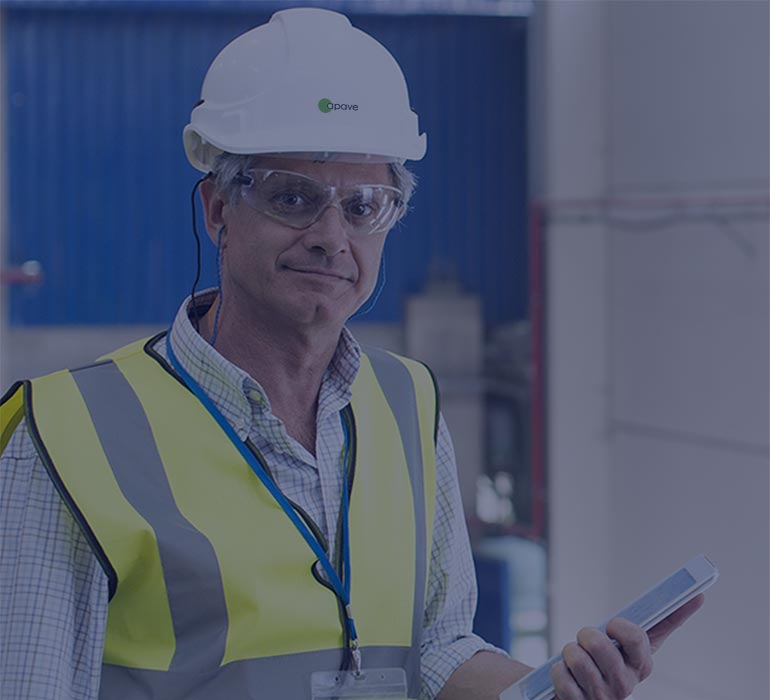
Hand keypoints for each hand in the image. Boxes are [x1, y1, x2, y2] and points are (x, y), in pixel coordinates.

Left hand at [550, 594, 704, 698]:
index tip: (612, 625)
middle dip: (585, 635)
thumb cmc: (610, 660)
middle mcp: (625, 686)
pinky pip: (561, 679)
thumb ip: (664, 621)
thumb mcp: (633, 642)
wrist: (583, 693)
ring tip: (575, 659)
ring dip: (569, 653)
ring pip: (576, 659)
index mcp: (641, 665)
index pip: (636, 638)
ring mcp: (602, 698)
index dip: (619, 627)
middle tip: (585, 640)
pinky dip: (558, 671)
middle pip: (599, 645)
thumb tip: (698, 596)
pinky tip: (566, 676)